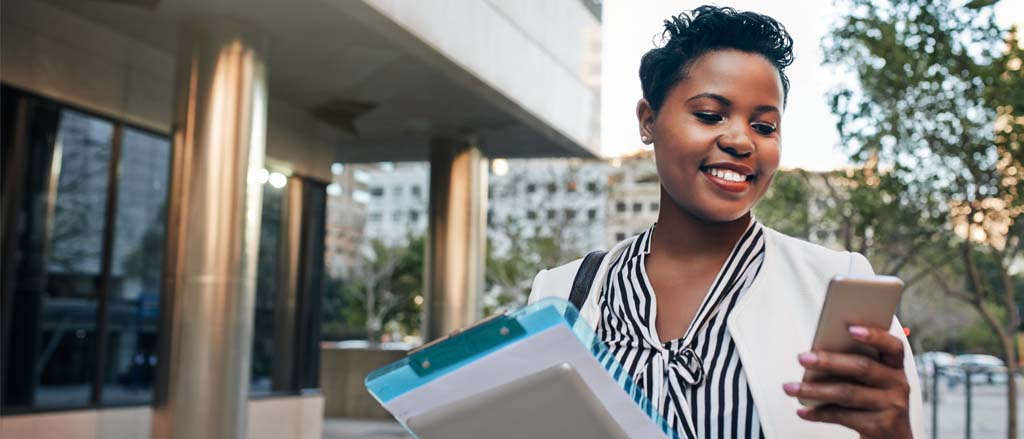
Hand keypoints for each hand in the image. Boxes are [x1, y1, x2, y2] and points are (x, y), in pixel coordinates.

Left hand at [782, 325, 911, 438]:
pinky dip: (819, 413)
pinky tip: (802, 411)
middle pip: (862, 367)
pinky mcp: (880, 427)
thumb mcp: (873, 381)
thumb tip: (817, 355)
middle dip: (828, 361)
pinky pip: (843, 416)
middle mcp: (898, 384)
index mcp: (895, 367)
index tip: (850, 328)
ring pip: (847, 393)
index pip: (893, 346)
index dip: (875, 336)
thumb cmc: (875, 401)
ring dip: (814, 390)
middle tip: (802, 358)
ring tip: (790, 388)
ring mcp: (891, 406)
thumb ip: (856, 365)